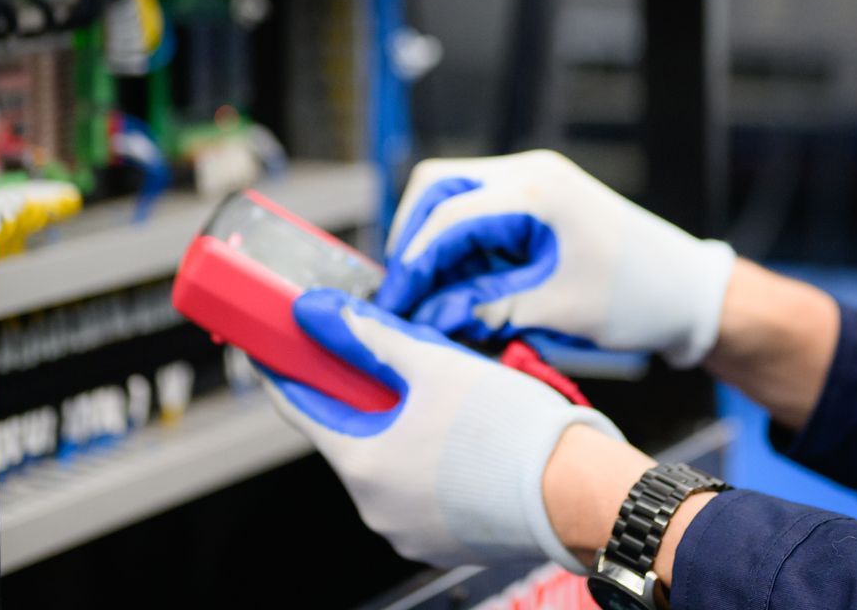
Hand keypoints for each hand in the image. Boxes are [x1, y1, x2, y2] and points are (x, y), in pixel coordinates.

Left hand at [261, 288, 623, 570]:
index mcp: (362, 463)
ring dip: (398, 429)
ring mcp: (408, 530)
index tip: (278, 346)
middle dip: (361, 395)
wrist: (577, 491)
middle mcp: (375, 507)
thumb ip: (371, 336)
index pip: (300, 408)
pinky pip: (418, 492)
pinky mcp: (442, 541)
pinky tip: (461, 438)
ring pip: (386, 464)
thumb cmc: (512, 431)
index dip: (287, 369)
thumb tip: (322, 314)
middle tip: (384, 359)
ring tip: (442, 398)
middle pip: (348, 435)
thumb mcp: (434, 363)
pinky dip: (426, 462)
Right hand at [376, 150, 736, 366]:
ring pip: (453, 194)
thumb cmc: (636, 299)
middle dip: (412, 238)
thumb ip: (487, 309)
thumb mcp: (558, 310)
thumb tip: (428, 318)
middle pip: (437, 186)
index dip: (414, 263)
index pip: (448, 215)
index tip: (396, 304)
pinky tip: (462, 285)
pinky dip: (460, 244)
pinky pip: (479, 210)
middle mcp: (531, 172)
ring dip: (435, 241)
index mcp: (538, 192)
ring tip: (431, 295)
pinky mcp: (538, 198)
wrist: (688, 290)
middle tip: (404, 292)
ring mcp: (535, 179)